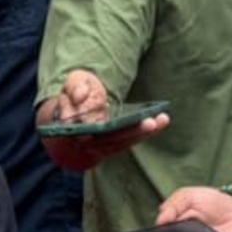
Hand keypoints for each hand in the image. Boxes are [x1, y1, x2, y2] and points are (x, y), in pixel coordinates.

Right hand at [37, 70, 169, 170]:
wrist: (70, 116)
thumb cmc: (73, 96)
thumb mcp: (70, 84)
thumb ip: (74, 87)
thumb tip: (81, 96)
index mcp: (71, 127)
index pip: (84, 130)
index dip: (97, 127)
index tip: (109, 124)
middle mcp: (85, 142)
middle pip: (109, 139)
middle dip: (130, 131)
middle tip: (149, 122)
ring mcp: (99, 146)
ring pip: (122, 142)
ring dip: (143, 132)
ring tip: (162, 119)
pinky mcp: (113, 146)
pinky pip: (130, 141)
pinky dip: (146, 132)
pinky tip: (162, 121)